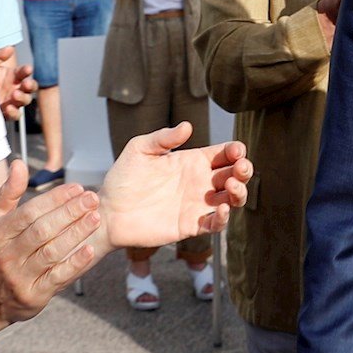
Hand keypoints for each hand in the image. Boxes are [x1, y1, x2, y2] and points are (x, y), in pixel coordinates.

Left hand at [0, 46, 36, 118]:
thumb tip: (9, 48)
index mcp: (13, 76)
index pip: (24, 72)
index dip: (27, 70)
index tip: (27, 69)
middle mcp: (15, 88)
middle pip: (30, 88)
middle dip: (30, 85)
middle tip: (26, 84)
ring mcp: (12, 101)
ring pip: (25, 101)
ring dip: (23, 98)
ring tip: (15, 95)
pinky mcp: (5, 112)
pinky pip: (15, 114)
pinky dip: (14, 112)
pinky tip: (10, 108)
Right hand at [0, 162, 103, 330]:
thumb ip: (7, 193)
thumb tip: (19, 163)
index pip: (29, 212)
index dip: (55, 198)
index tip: (77, 188)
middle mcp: (7, 255)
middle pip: (42, 230)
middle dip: (70, 212)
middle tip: (92, 199)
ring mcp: (20, 277)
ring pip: (52, 252)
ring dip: (76, 234)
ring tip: (96, 218)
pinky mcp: (34, 296)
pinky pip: (58, 277)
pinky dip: (75, 264)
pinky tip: (90, 250)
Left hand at [99, 129, 252, 248]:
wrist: (107, 211)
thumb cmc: (123, 178)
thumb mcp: (140, 149)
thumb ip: (163, 137)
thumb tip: (187, 126)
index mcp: (192, 161)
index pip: (224, 154)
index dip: (235, 151)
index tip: (236, 150)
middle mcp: (200, 183)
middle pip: (235, 175)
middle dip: (244, 170)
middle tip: (241, 167)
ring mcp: (197, 205)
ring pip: (232, 200)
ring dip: (239, 193)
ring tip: (232, 186)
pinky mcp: (190, 226)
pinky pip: (215, 224)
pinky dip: (224, 219)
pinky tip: (220, 209)